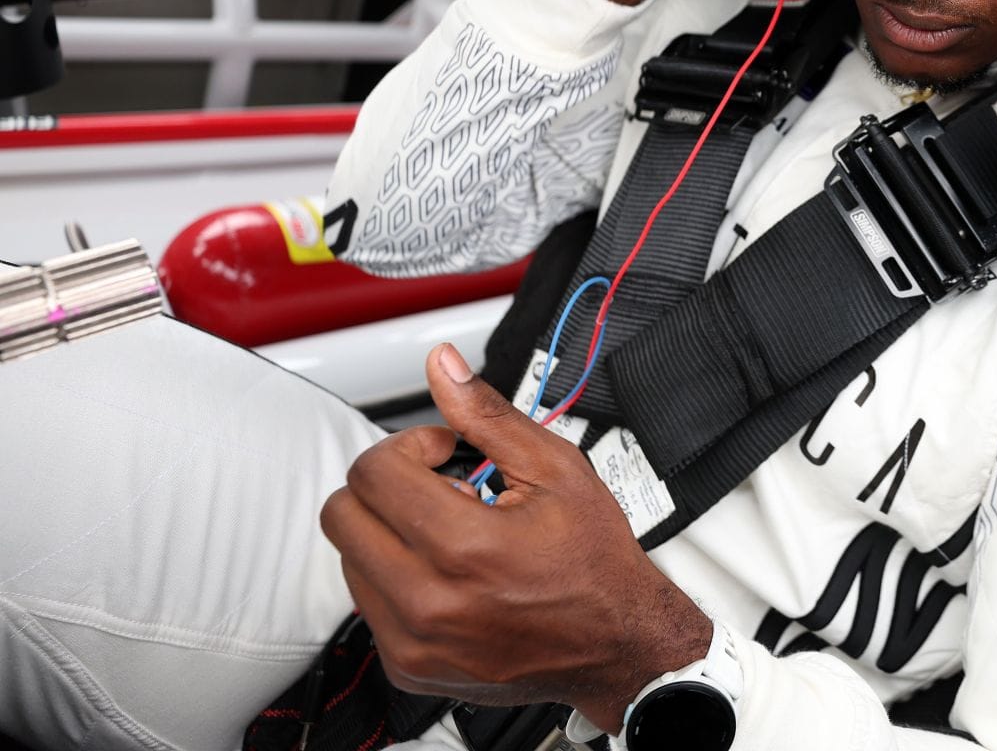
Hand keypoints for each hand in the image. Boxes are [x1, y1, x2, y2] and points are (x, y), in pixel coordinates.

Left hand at [319, 344, 710, 730]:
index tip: (444, 455)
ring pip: (348, 559)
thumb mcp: (556, 469)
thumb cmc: (594, 562)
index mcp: (463, 547)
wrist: (617, 644)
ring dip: (388, 533)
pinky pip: (368, 604)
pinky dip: (396, 577)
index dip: (411, 447)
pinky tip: (446, 572)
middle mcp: (428, 602)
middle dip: (386, 485)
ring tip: (449, 533)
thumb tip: (443, 366)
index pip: (374, 473)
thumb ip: (488, 415)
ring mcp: (413, 642)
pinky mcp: (409, 667)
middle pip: (343, 515)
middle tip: (438, 488)